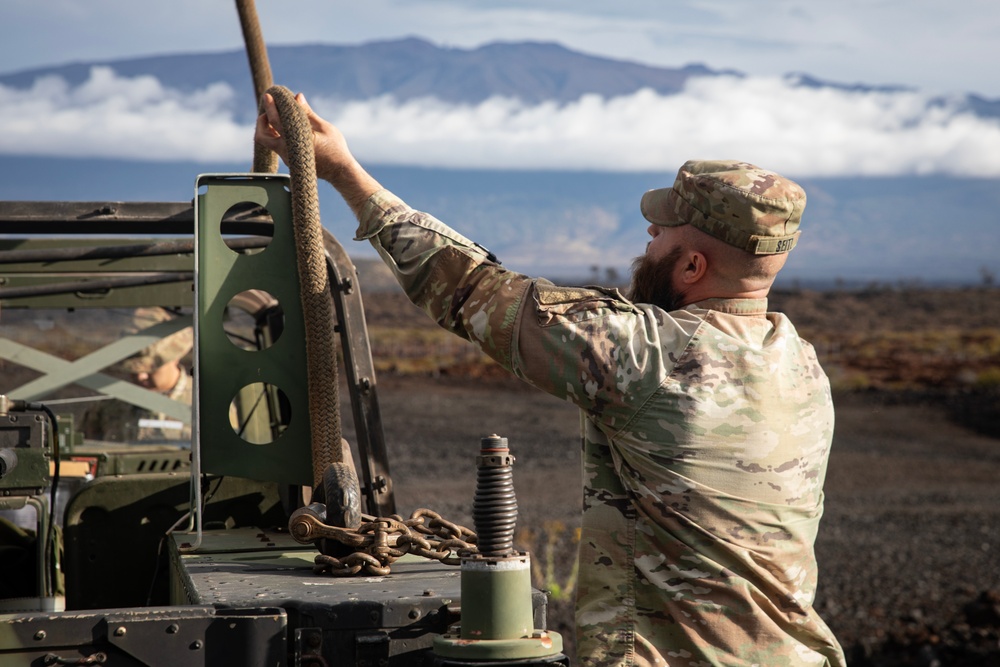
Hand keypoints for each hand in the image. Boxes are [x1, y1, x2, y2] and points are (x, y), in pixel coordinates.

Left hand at [254, 92, 381, 212]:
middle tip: (269, 113)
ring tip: (278, 119)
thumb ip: (307, 113)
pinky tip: (287, 129)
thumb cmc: (335, 148)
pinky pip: (278, 147)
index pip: (274, 121)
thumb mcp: (324, 127)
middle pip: (262, 137)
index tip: (268, 96)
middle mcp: (286, 151)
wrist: (340, 171)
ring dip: (269, 129)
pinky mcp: (291, 162)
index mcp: (294, 141)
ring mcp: (287, 158)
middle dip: (261, 122)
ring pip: (269, 143)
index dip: (270, 107)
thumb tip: (297, 97)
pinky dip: (278, 135)